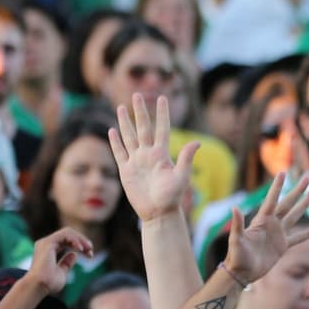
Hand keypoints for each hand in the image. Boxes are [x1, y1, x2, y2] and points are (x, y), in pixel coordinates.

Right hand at [27, 228, 93, 295]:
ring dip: (80, 239)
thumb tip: (74, 254)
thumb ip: (66, 263)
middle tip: (91, 250)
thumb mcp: (62, 273)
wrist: (38, 286)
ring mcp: (46, 242)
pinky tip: (80, 248)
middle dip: (82, 241)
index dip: (80, 246)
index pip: (67, 241)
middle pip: (68, 235)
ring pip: (67, 232)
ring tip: (88, 249)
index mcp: (48, 250)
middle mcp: (46, 244)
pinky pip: (65, 234)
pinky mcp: (48, 242)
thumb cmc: (48, 284)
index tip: (90, 255)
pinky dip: (75, 239)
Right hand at [108, 93, 198, 221]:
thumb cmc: (172, 197)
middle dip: (140, 111)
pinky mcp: (126, 171)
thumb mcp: (182, 177)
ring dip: (125, 122)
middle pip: (143, 128)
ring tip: (121, 107)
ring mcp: (136, 161)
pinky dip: (115, 142)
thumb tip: (196, 142)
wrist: (158, 213)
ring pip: (129, 137)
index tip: (163, 98)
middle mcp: (148, 154)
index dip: (162, 113)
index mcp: (162, 153)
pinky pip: (119, 153)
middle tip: (137, 94)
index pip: (162, 128)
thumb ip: (186, 158)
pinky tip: (111, 130)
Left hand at [224, 173, 308, 285]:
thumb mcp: (236, 239)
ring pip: (294, 216)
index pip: (272, 200)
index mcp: (261, 220)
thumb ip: (237, 224)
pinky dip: (308, 234)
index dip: (277, 187)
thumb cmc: (236, 256)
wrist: (241, 272)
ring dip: (303, 206)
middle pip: (287, 203)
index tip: (282, 173)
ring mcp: (278, 234)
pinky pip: (298, 238)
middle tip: (307, 178)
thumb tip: (234, 208)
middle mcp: (271, 224)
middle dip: (297, 191)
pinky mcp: (282, 246)